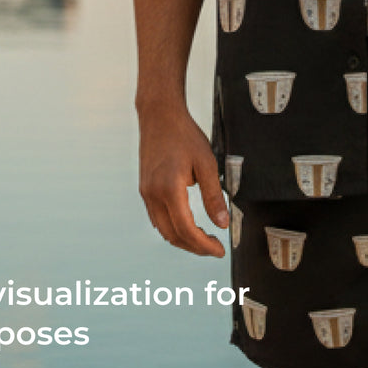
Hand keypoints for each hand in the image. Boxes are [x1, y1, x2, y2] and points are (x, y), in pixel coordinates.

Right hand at [138, 107, 229, 256]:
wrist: (160, 116)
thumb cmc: (185, 136)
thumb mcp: (207, 163)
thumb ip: (214, 196)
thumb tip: (222, 224)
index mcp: (169, 189)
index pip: (186, 230)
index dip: (203, 245)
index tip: (219, 251)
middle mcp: (153, 195)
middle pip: (172, 235)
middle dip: (194, 247)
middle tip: (214, 248)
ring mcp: (146, 193)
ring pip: (163, 230)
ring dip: (183, 239)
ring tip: (204, 239)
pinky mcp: (145, 189)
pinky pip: (157, 218)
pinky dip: (172, 228)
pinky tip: (187, 225)